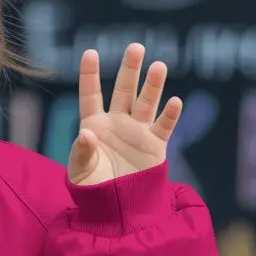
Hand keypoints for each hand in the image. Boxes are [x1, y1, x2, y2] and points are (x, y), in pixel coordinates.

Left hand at [69, 43, 181, 185]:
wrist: (116, 208)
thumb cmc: (93, 188)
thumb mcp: (80, 171)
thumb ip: (82, 152)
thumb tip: (87, 133)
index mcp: (94, 124)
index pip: (91, 94)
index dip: (90, 74)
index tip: (90, 52)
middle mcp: (117, 122)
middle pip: (124, 90)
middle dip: (130, 69)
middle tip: (136, 47)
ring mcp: (137, 132)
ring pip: (146, 103)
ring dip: (153, 85)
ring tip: (159, 66)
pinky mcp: (155, 146)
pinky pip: (164, 127)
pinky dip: (169, 115)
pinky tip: (174, 101)